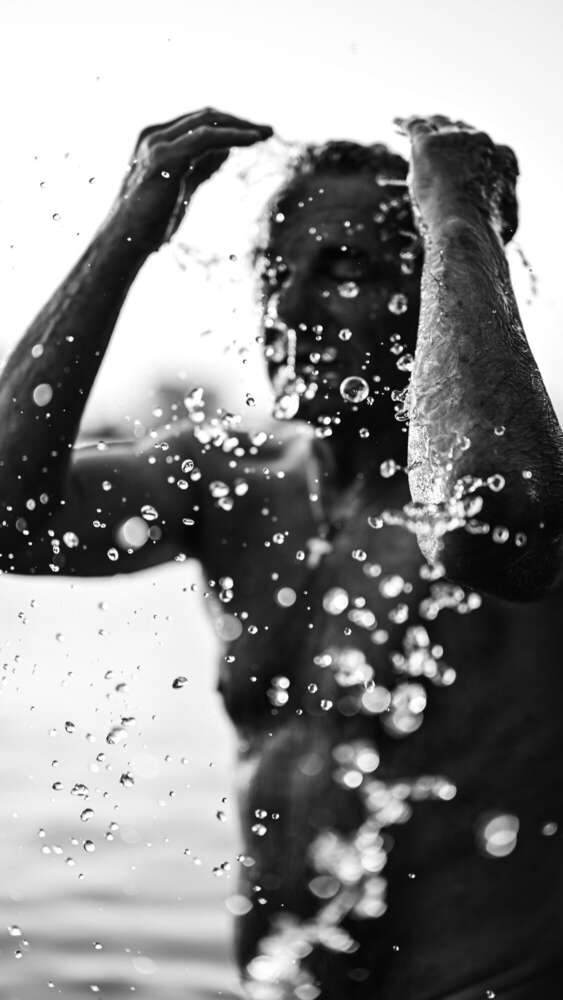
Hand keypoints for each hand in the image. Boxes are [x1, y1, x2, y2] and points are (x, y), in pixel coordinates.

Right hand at [114, 108, 272, 249]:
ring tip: (266, 133)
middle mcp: (154, 135)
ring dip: (241, 126)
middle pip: (206, 117)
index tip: (255, 133)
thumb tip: (225, 152)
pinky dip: (234, 136)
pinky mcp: (167, 157)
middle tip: (267, 131)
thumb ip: (200, 168)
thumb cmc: (150, 223)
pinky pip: (208, 137)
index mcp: (155, 140)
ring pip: (209, 122)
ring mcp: (158, 143)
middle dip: (239, 122)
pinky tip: (254, 140)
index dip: (229, 125)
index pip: (198, 122)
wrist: (126, 242)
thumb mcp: (181, 188)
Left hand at [395, 114, 517, 243]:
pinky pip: (416, 127)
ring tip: (411, 125)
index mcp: (504, 158)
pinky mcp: (430, 144)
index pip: (486, 148)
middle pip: (463, 131)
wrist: (468, 227)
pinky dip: (406, 125)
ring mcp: (456, 140)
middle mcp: (482, 141)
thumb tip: (500, 220)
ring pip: (439, 124)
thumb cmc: (486, 233)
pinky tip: (396, 124)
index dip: (472, 152)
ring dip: (427, 125)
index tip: (462, 158)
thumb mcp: (505, 222)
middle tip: (437, 137)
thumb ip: (501, 210)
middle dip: (449, 133)